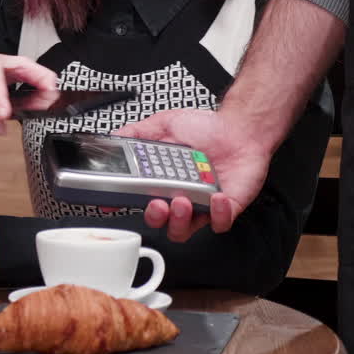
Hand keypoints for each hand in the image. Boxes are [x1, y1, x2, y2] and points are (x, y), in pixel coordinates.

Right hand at [115, 108, 273, 242]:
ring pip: (184, 229)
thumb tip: (113, 139)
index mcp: (161, 179)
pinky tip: (216, 198)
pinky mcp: (225, 208)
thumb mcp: (164, 123)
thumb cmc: (207, 128)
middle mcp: (178, 194)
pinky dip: (217, 214)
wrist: (240, 127)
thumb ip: (136, 132)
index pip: (138, 198)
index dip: (124, 203)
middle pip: (158, 220)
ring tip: (182, 201)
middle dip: (154, 216)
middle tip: (157, 203)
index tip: (114, 202)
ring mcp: (200, 203)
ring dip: (180, 221)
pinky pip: (219, 223)